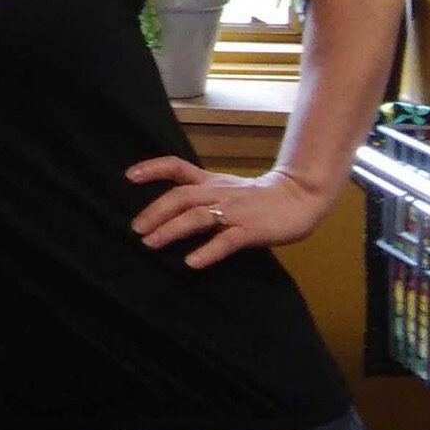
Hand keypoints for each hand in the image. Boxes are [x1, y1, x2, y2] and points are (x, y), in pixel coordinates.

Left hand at [126, 157, 333, 268]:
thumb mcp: (226, 189)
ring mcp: (235, 211)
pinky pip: (226, 240)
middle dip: (155, 211)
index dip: (152, 168)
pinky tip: (192, 263)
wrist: (300, 197)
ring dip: (171, 229)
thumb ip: (202, 195)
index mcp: (211, 181)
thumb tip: (170, 211)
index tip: (128, 176)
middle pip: (180, 196)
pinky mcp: (251, 229)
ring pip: (197, 216)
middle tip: (136, 229)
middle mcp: (218, 193)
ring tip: (150, 243)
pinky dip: (207, 251)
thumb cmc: (260, 198)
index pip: (176, 167)